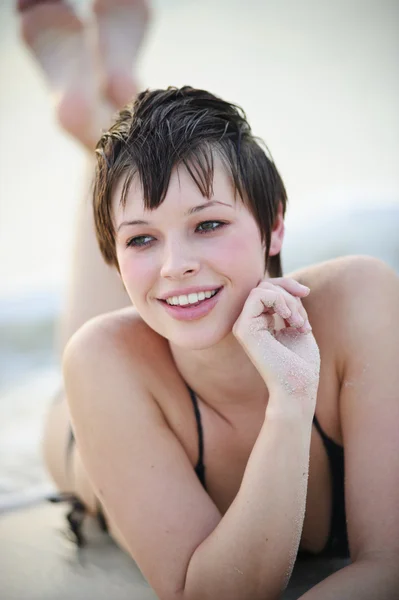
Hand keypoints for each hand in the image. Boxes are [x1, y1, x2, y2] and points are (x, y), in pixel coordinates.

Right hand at [232, 277, 319, 413]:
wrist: (299, 386)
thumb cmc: (302, 362)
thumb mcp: (298, 323)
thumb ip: (290, 304)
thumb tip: (288, 285)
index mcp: (258, 322)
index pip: (266, 289)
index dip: (286, 285)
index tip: (306, 293)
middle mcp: (247, 322)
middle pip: (264, 285)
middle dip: (289, 293)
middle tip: (303, 319)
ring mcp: (242, 325)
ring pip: (261, 289)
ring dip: (287, 299)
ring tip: (299, 323)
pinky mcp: (243, 329)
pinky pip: (257, 296)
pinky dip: (279, 300)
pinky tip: (289, 318)